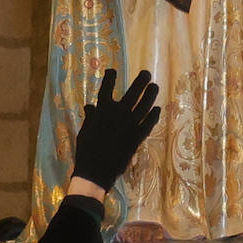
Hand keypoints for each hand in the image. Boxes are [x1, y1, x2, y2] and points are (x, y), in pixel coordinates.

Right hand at [70, 69, 159, 193]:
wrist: (96, 171)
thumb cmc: (86, 150)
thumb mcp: (84, 131)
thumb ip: (90, 117)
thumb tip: (89, 106)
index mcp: (102, 110)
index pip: (106, 87)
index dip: (109, 77)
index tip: (112, 70)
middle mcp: (118, 113)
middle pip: (133, 92)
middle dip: (141, 81)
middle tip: (146, 73)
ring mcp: (130, 124)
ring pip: (145, 105)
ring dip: (151, 94)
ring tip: (155, 86)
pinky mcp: (138, 136)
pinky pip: (149, 123)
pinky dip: (154, 115)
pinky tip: (157, 109)